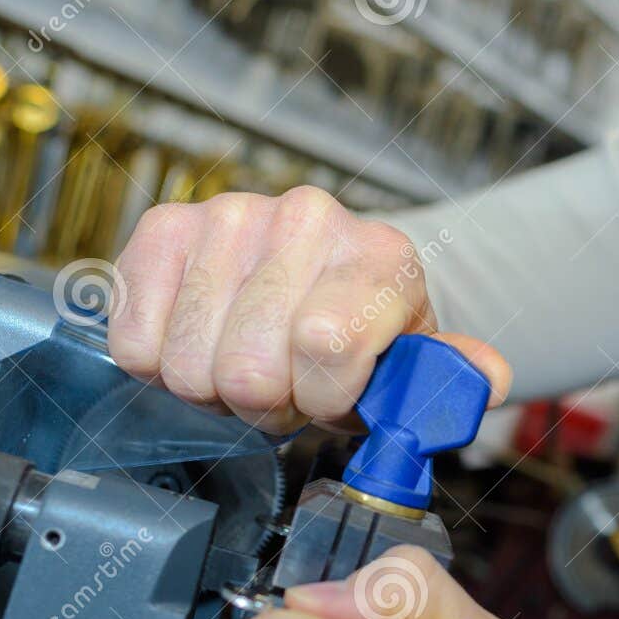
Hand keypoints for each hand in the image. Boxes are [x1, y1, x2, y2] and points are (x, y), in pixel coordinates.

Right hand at [107, 188, 511, 431]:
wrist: (321, 280)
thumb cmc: (366, 335)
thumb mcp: (416, 366)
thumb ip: (448, 378)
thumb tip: (482, 378)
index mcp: (379, 256)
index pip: (326, 343)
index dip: (323, 398)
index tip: (334, 397)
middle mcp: (307, 219)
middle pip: (246, 370)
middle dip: (266, 403)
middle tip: (286, 386)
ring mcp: (231, 215)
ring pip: (187, 364)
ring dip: (214, 388)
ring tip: (248, 362)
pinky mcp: (165, 228)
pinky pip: (136, 341)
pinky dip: (161, 365)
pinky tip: (203, 342)